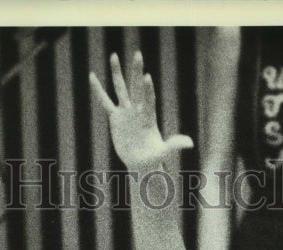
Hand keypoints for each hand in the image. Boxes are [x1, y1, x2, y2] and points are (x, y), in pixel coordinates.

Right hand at [90, 51, 193, 171]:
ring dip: (117, 72)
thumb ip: (175, 146)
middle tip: (138, 53)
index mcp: (149, 117)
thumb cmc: (153, 158)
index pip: (149, 100)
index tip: (147, 77)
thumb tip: (190, 143)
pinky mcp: (115, 117)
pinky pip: (105, 101)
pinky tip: (92, 76)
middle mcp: (138, 110)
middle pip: (136, 87)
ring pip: (121, 88)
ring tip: (114, 55)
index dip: (148, 90)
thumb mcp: (164, 153)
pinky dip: (98, 90)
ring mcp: (126, 112)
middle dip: (136, 71)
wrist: (140, 163)